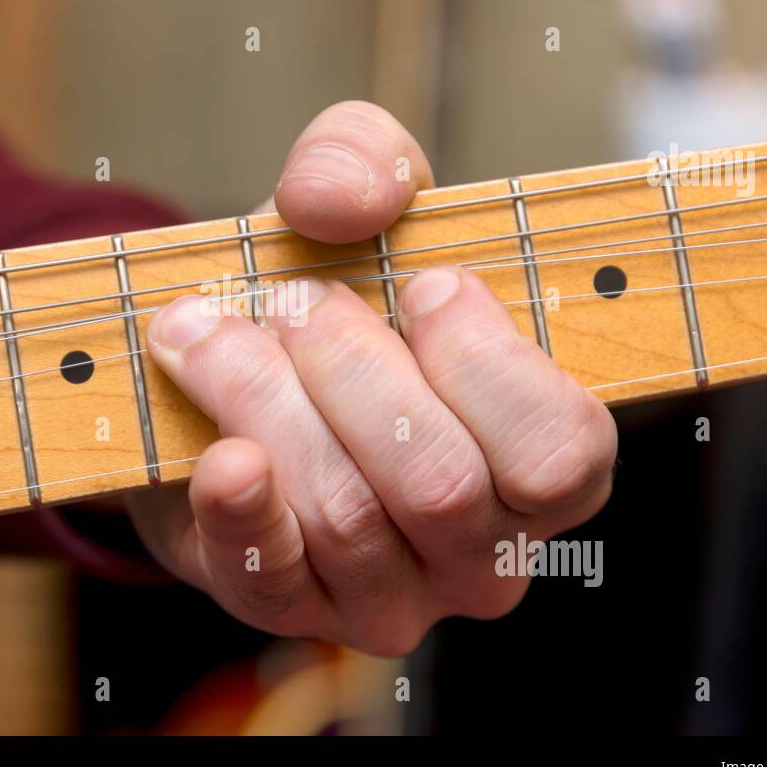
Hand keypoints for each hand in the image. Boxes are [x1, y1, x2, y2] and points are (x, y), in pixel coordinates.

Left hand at [125, 101, 617, 655]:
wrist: (220, 371)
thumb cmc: (327, 293)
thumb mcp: (356, 200)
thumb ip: (367, 160)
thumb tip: (350, 198)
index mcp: (541, 462)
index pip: (561, 454)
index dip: (489, 366)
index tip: (424, 284)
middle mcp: (482, 550)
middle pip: (441, 484)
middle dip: (352, 369)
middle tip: (295, 299)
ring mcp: (389, 595)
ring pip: (347, 515)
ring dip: (265, 400)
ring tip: (206, 331)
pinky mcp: (290, 606)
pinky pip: (272, 574)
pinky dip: (239, 507)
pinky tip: (218, 455)